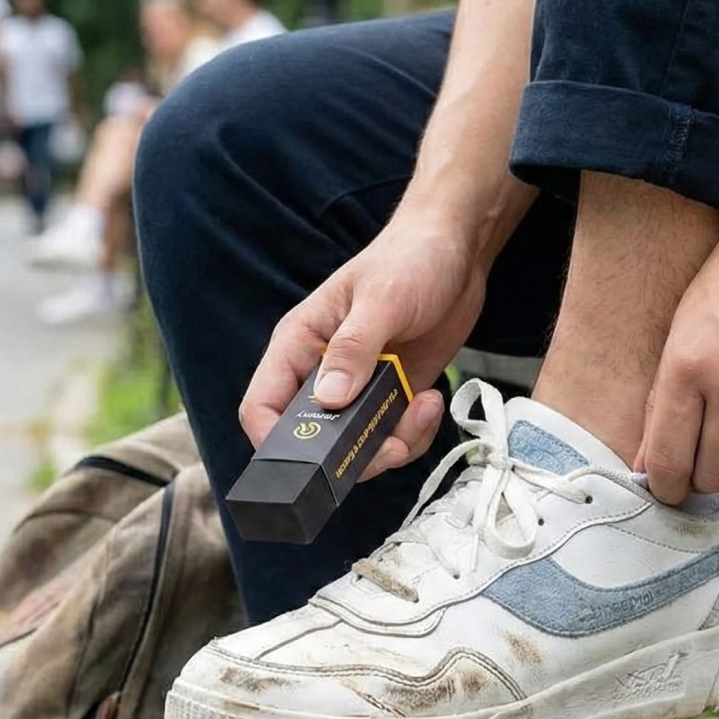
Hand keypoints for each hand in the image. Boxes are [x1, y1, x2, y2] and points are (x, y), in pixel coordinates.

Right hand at [240, 201, 488, 479]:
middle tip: (388, 446)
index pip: (262, 405)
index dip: (273, 442)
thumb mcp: (381, 300)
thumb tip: (330, 398)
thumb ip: (354, 348)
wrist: (456, 253)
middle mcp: (321, 373)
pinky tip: (431, 401)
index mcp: (299, 345)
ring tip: (422, 409)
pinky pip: (391, 438)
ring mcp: (357, 390)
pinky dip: (414, 434)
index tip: (308, 464)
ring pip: (355, 448)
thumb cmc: (409, 259)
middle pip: (311, 440)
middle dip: (348, 454)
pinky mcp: (391, 398)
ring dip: (390, 445)